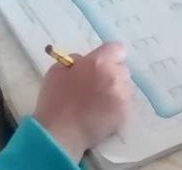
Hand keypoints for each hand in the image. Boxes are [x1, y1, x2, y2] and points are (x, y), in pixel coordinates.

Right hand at [34, 42, 133, 160]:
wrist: (60, 133)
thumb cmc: (56, 100)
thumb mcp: (58, 70)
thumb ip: (75, 61)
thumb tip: (85, 61)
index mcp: (99, 62)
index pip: (117, 48)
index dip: (108, 56)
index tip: (99, 65)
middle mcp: (116, 75)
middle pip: (122, 68)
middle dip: (111, 74)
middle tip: (95, 86)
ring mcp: (123, 95)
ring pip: (125, 87)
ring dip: (115, 90)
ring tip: (98, 103)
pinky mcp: (125, 113)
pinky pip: (124, 104)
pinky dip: (116, 107)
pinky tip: (100, 114)